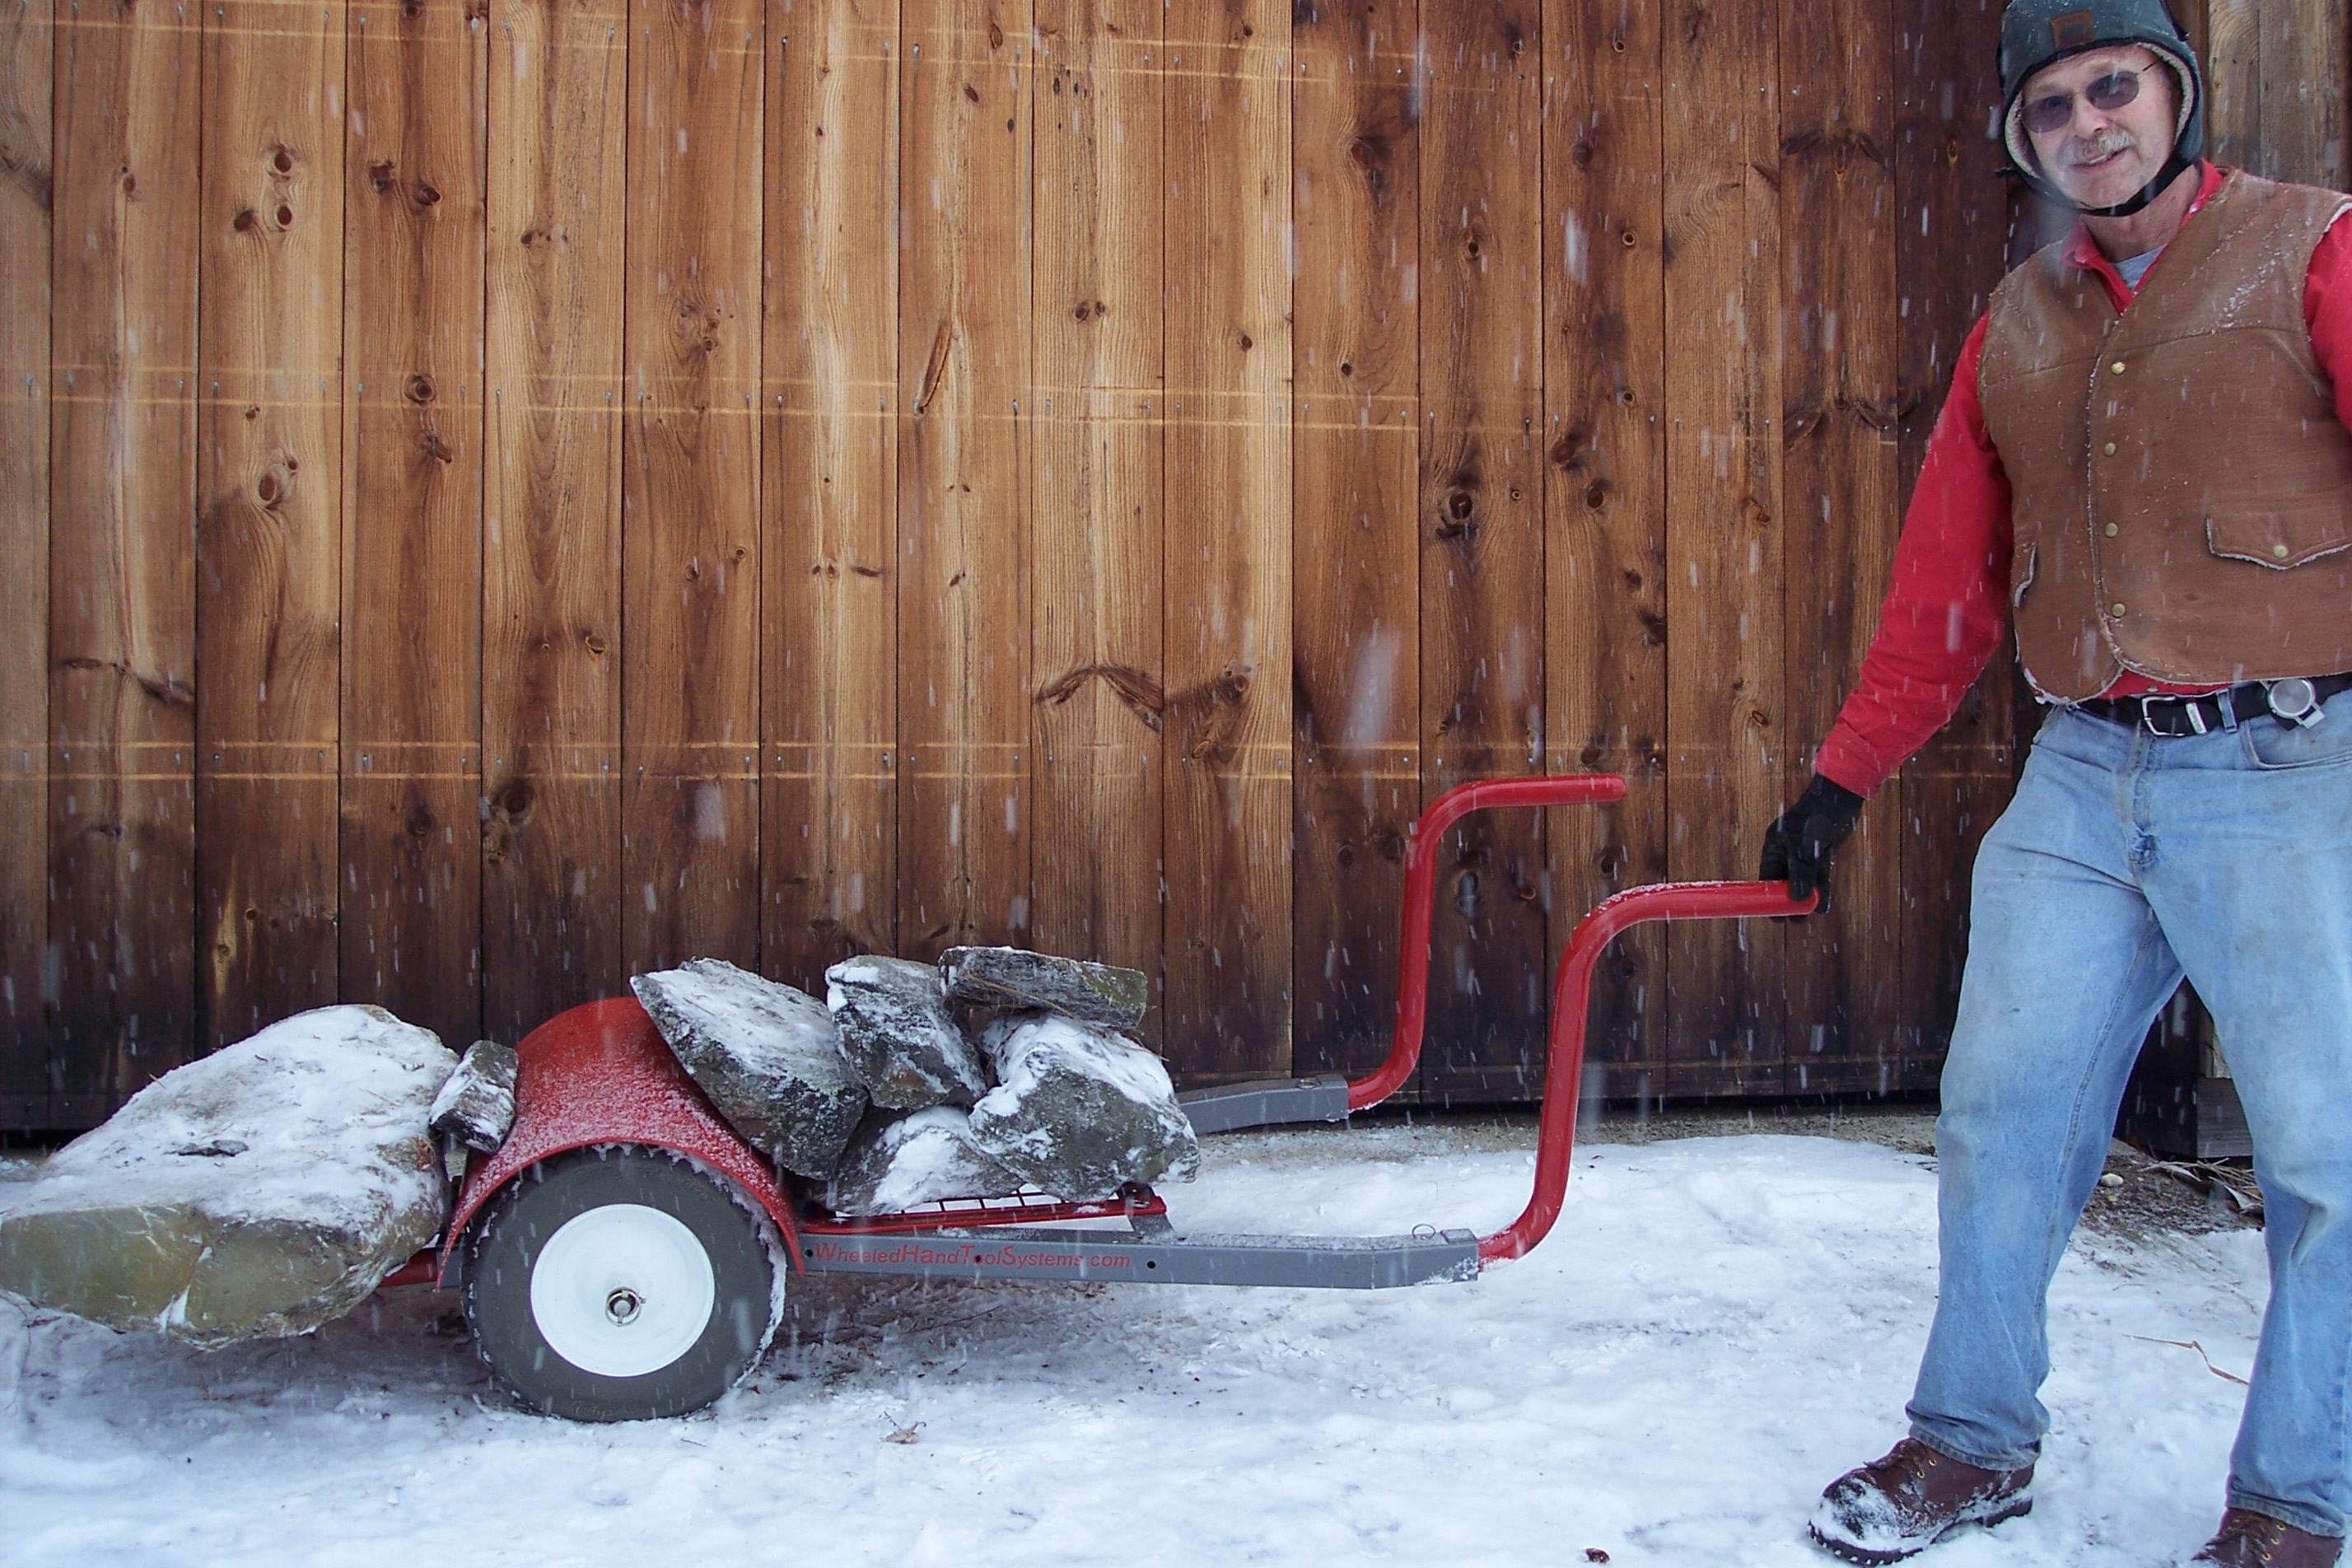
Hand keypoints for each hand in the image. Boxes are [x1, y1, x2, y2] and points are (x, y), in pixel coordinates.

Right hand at [1759, 774, 1865, 913]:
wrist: (1840, 797)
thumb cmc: (1816, 816)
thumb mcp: (1805, 848)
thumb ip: (1801, 873)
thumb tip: (1797, 898)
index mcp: (1775, 845)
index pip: (1767, 876)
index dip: (1768, 896)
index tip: (1773, 915)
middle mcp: (1787, 850)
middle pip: (1785, 881)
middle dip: (1788, 901)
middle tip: (1792, 921)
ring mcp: (1805, 852)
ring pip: (1803, 880)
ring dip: (1806, 898)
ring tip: (1807, 917)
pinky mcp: (1822, 853)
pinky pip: (1819, 875)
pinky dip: (1821, 889)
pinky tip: (1822, 905)